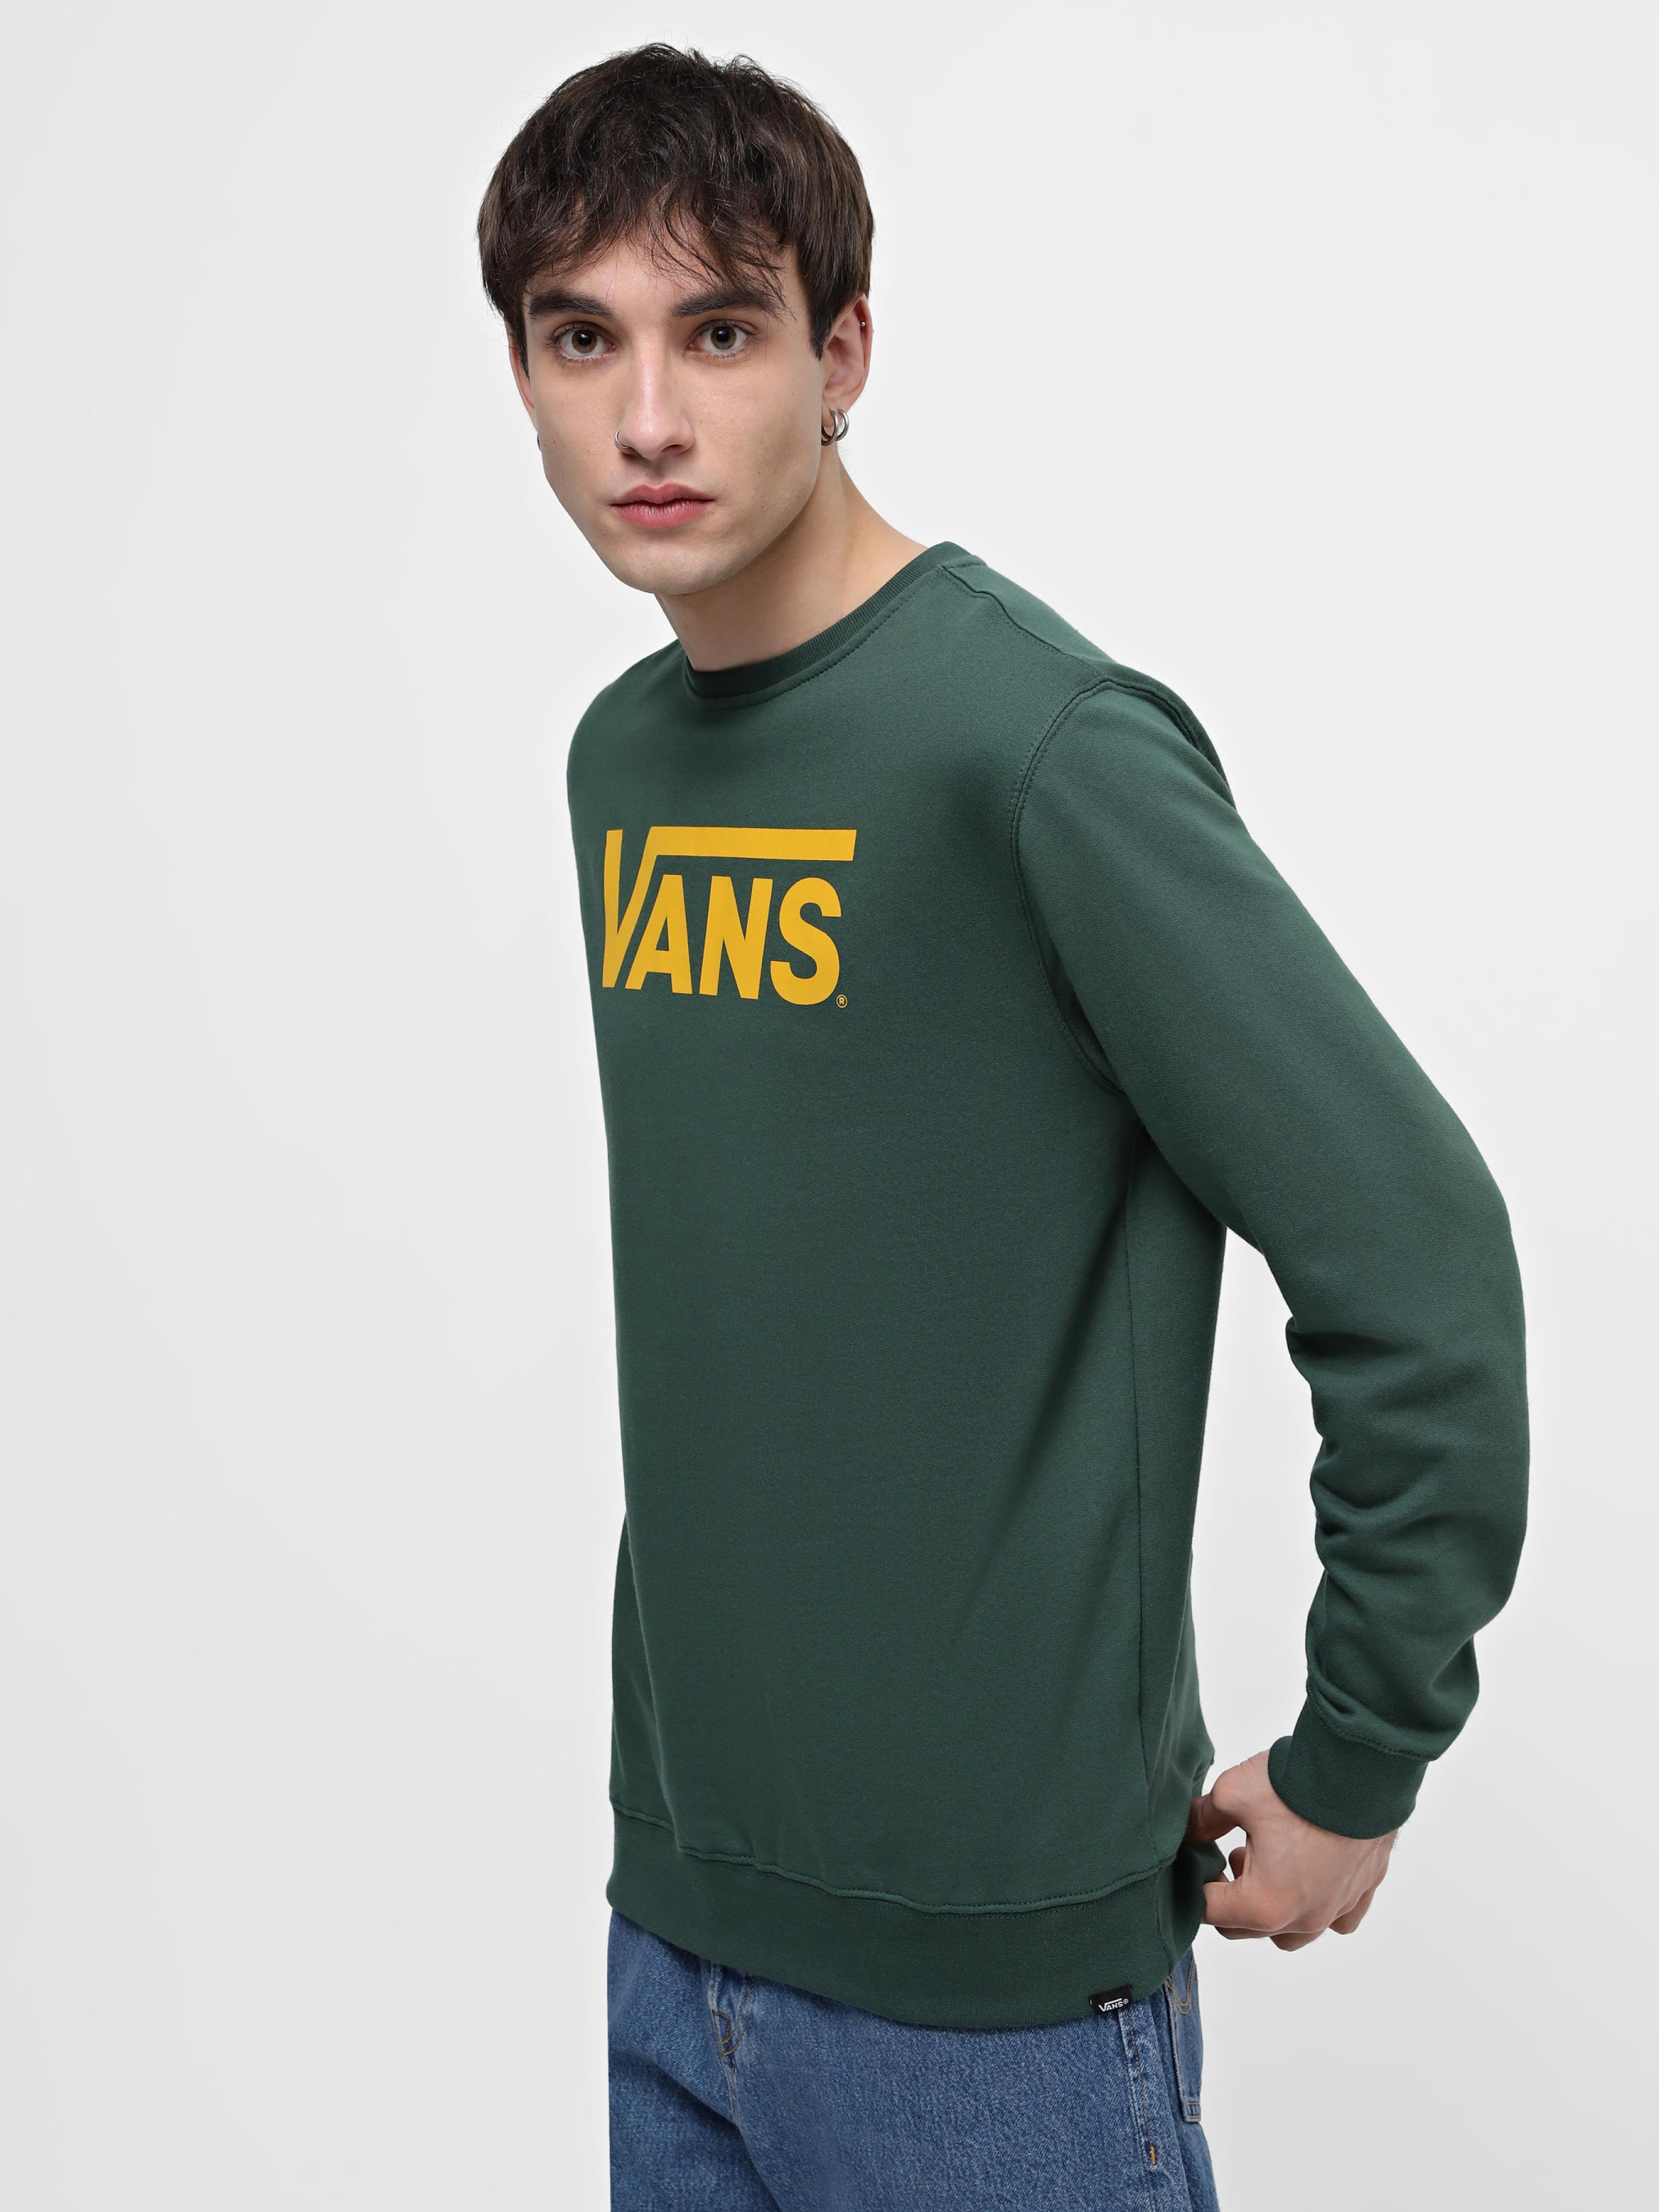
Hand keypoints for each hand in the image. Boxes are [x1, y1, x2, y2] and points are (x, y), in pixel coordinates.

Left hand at [1182, 1749, 1396, 1949]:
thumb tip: (1185, 1833)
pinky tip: (1309, 1868)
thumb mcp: (1231, 1795)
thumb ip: (1202, 1821)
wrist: (1362, 1768)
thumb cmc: (1297, 1786)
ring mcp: (1336, 1910)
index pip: (1209, 1911)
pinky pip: (1335, 1918)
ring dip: (1272, 1906)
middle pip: (1247, 1928)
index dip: (1194, 1883)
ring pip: (1291, 1933)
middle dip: (1231, 1896)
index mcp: (1264, 1905)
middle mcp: (1303, 1920)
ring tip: (1267, 1859)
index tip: (1196, 1858)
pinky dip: (1317, 1902)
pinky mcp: (1363, 1893)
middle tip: (1229, 1855)